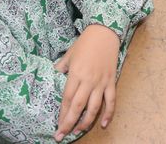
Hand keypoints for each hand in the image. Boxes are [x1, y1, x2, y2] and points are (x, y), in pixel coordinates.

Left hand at [53, 24, 119, 140]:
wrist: (105, 32)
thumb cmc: (84, 43)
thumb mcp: (69, 54)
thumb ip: (61, 68)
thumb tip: (54, 77)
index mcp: (76, 74)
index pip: (67, 99)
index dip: (61, 114)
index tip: (56, 126)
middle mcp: (88, 80)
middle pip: (78, 107)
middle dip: (69, 123)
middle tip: (61, 136)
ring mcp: (101, 82)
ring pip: (94, 108)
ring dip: (86, 122)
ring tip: (78, 131)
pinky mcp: (111, 82)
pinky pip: (111, 101)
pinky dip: (108, 114)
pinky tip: (104, 124)